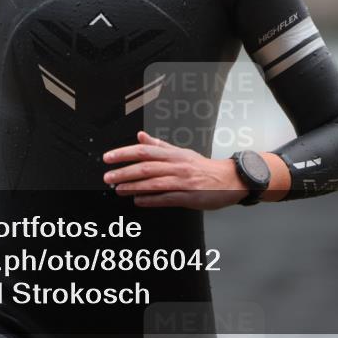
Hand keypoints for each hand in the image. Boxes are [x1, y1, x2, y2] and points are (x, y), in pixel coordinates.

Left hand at [102, 131, 247, 209]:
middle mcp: (177, 165)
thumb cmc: (203, 167)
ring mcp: (183, 181)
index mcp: (173, 154)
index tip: (109, 157)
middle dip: (124, 171)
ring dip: (133, 187)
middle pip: (146, 166)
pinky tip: (138, 201)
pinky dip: (150, 200)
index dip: (125, 153)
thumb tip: (140, 136)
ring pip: (154, 182)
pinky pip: (166, 198)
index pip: (145, 150)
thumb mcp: (180, 151)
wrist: (229, 179)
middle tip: (108, 176)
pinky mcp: (188, 196)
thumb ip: (159, 145)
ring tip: (118, 189)